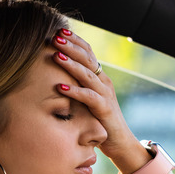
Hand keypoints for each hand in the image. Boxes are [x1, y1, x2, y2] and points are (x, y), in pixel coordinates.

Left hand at [51, 29, 147, 172]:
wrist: (119, 142)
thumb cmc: (99, 120)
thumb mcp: (86, 99)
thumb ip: (77, 85)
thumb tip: (55, 76)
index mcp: (100, 77)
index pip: (88, 53)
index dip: (75, 41)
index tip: (59, 31)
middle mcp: (104, 82)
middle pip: (88, 59)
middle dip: (71, 47)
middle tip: (55, 37)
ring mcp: (105, 95)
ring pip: (87, 75)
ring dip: (71, 64)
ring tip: (56, 56)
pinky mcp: (104, 109)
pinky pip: (89, 97)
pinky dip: (74, 91)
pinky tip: (60, 87)